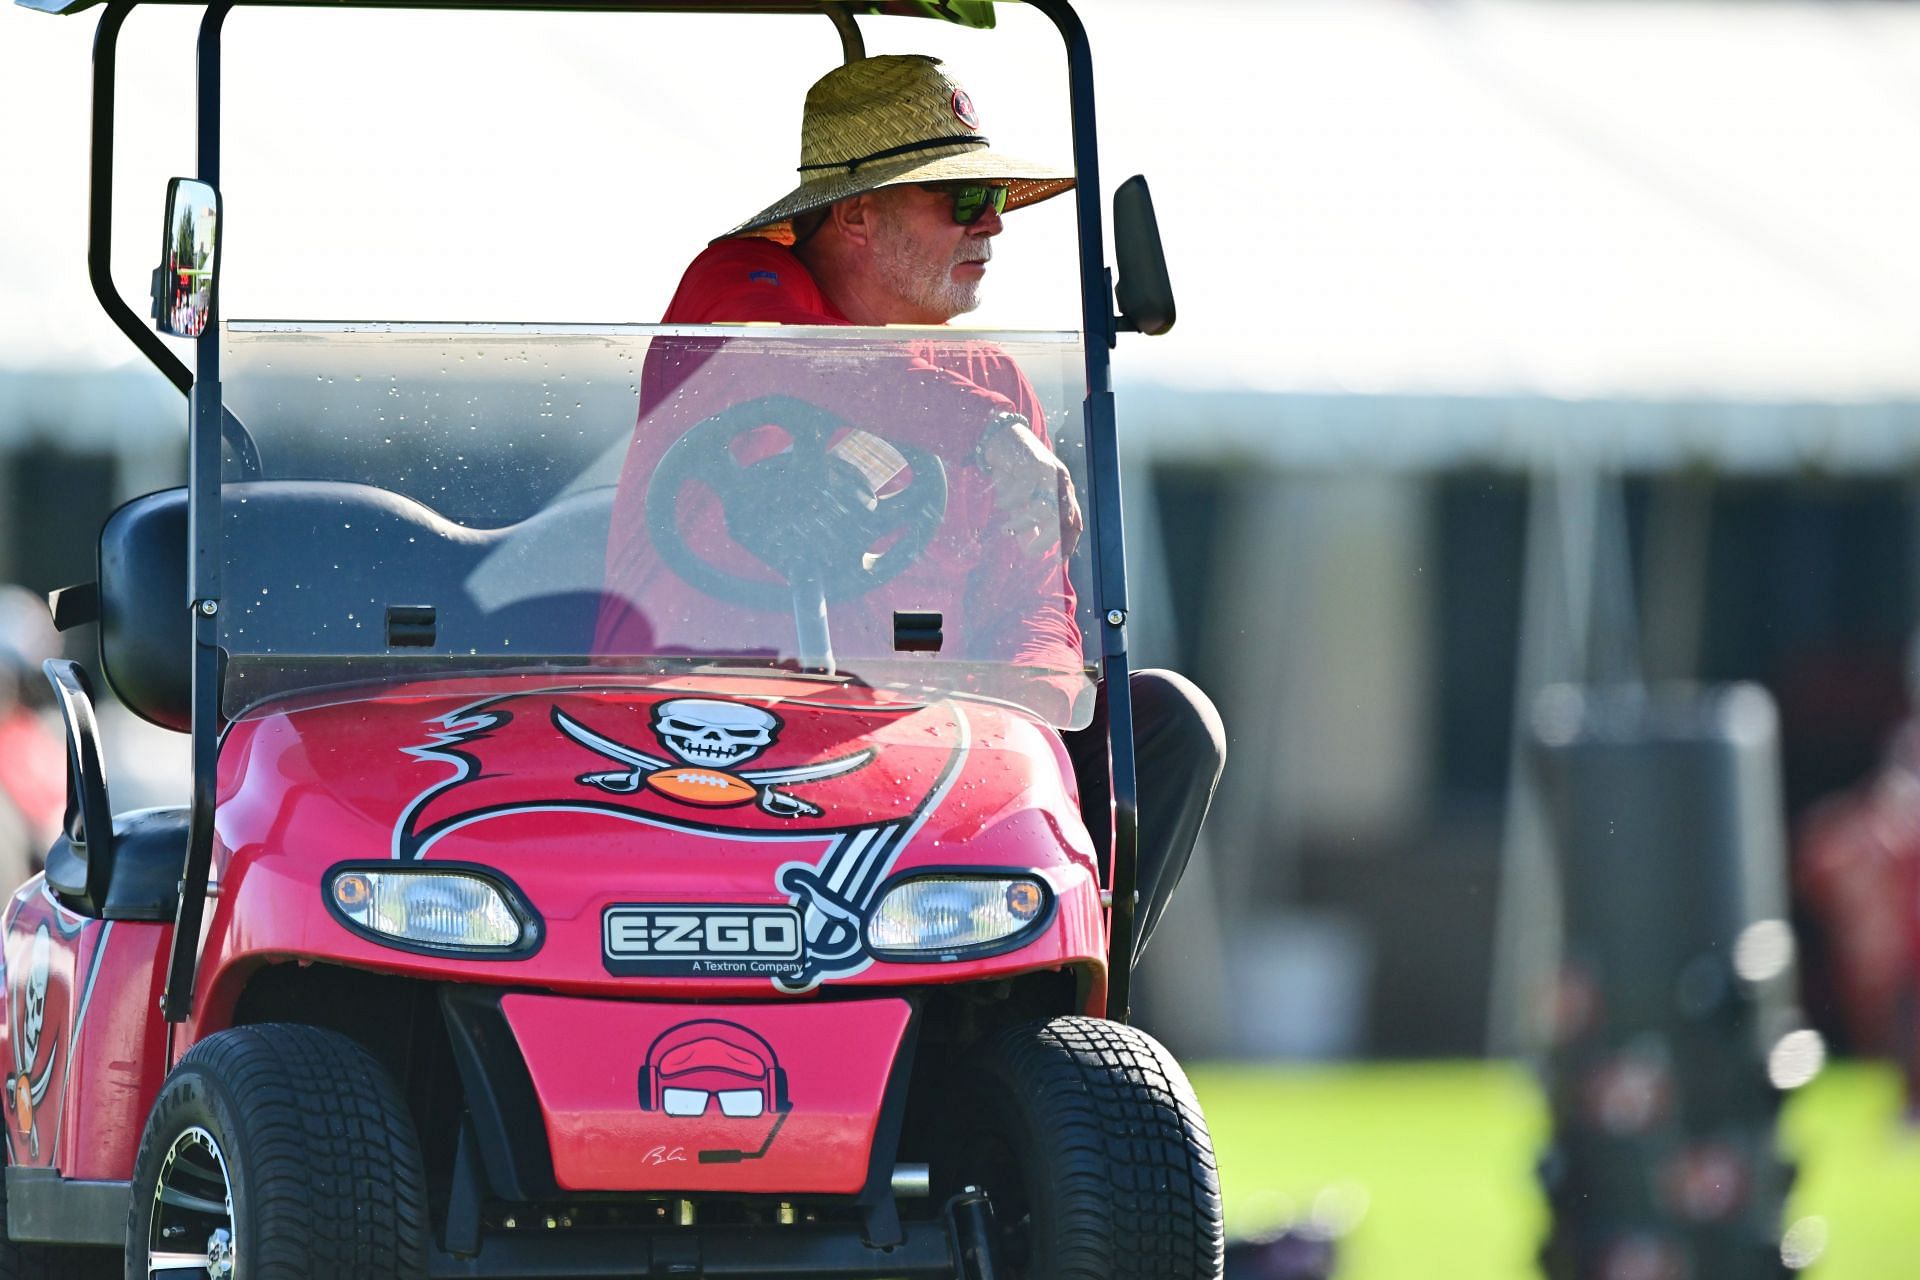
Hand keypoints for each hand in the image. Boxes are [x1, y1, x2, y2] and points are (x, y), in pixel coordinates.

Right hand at [978, 414, 1083, 559]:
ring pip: (1044, 508)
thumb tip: (1028, 549)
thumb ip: (1029, 522)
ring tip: (1006, 529)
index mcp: (1063, 492)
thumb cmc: (1015, 471)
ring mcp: (1049, 473)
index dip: (1068, 543)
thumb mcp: (1025, 500)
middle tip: (1028, 552)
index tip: (1056, 561)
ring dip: (1023, 523)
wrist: (1004, 435)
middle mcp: (1061, 483)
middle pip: (1062, 519)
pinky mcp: (1034, 464)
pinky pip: (1023, 492)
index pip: (1074, 523)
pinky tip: (1000, 503)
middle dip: (1047, 539)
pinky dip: (1010, 502)